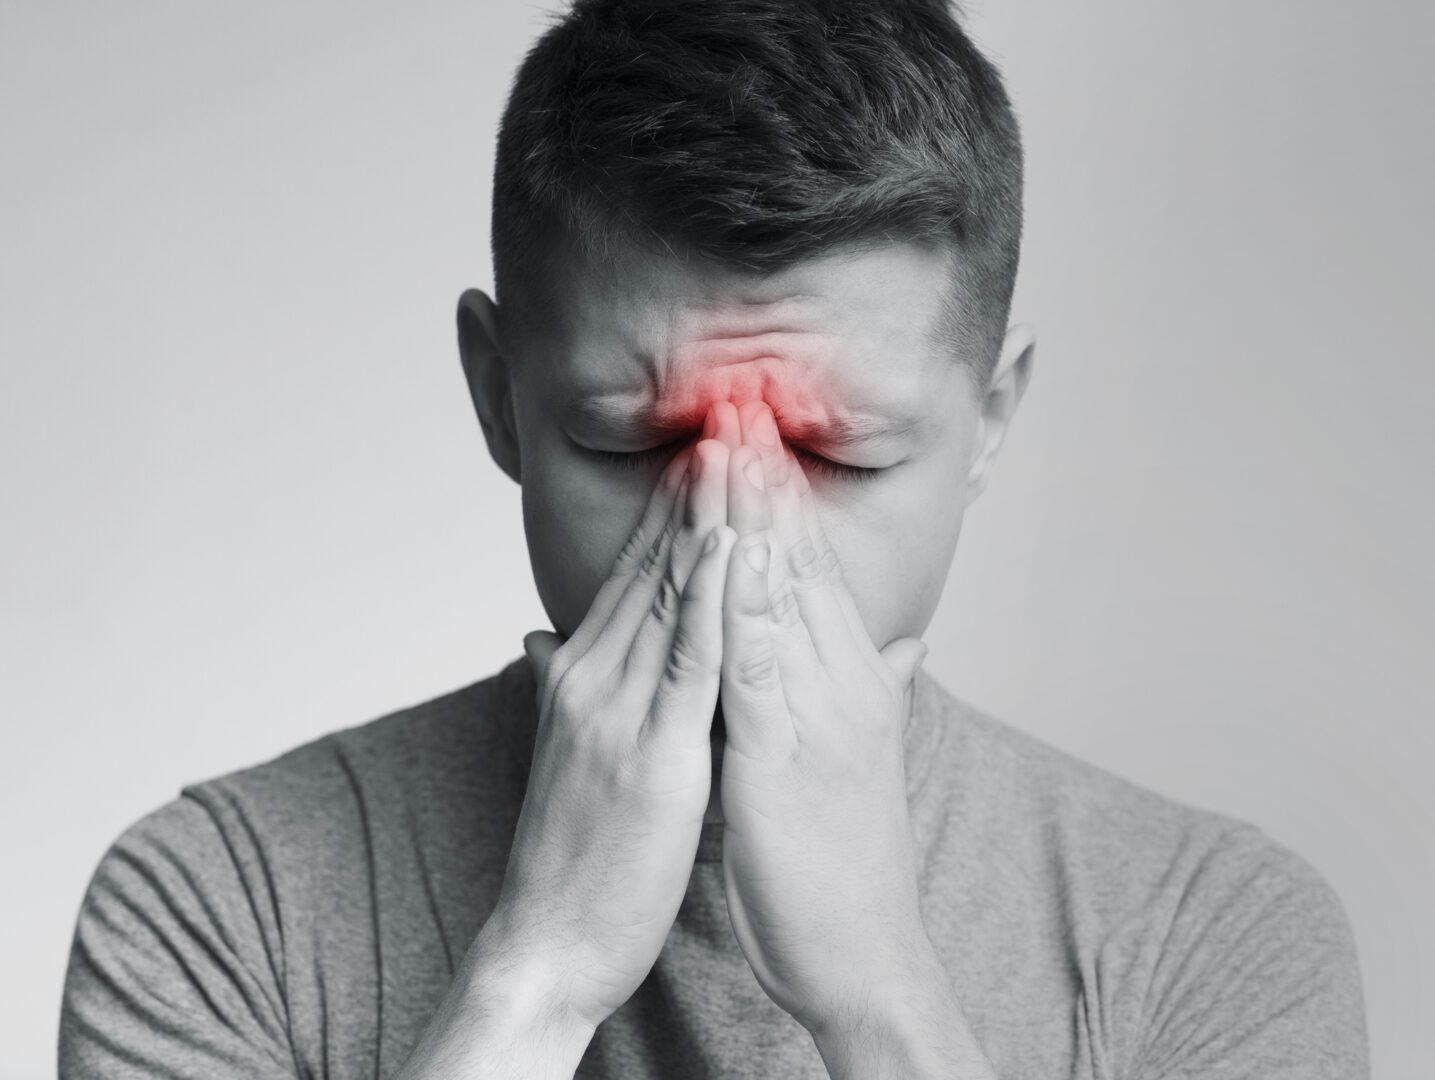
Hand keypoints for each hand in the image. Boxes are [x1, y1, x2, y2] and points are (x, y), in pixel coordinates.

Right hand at [491, 439, 736, 1031]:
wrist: (545, 939)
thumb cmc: (570, 852)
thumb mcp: (565, 754)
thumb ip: (561, 688)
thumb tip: (543, 642)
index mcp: (584, 676)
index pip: (634, 574)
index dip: (672, 509)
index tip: (708, 450)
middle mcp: (593, 677)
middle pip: (651, 564)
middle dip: (694, 489)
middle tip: (729, 416)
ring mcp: (617, 711)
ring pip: (670, 595)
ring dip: (707, 517)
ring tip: (736, 448)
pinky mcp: (650, 753)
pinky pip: (688, 662)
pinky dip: (712, 599)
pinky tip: (734, 547)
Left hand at [715, 399, 934, 1038]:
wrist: (868, 955)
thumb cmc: (846, 860)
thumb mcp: (860, 758)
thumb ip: (874, 690)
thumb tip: (900, 645)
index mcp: (849, 680)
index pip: (811, 570)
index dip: (782, 499)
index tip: (755, 434)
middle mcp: (842, 681)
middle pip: (800, 561)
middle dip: (767, 479)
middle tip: (741, 399)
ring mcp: (819, 713)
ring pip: (783, 594)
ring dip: (755, 514)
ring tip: (731, 440)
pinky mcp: (788, 754)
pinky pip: (761, 665)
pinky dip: (745, 603)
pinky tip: (727, 552)